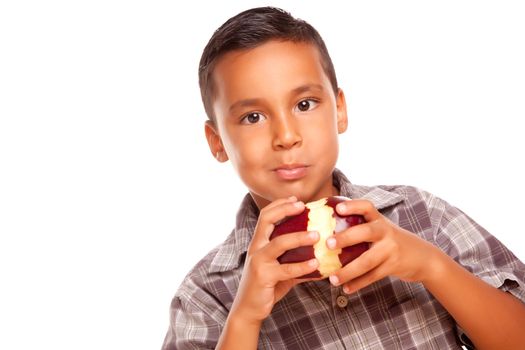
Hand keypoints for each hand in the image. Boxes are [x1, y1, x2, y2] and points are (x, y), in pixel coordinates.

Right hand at [229, 196, 320, 324]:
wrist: (249, 309)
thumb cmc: (266, 286)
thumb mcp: (280, 268)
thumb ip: (295, 259)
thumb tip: (321, 254)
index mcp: (258, 242)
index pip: (265, 216)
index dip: (279, 204)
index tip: (296, 200)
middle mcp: (256, 248)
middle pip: (267, 220)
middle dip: (285, 210)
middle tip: (303, 207)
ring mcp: (259, 261)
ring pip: (279, 243)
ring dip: (299, 237)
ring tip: (317, 235)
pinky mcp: (264, 276)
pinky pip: (287, 269)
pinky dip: (303, 266)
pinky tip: (317, 265)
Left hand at [326, 199, 441, 293]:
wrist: (424, 257)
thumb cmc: (392, 241)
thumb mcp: (382, 229)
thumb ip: (362, 227)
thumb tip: (326, 230)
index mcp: (380, 220)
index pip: (367, 207)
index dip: (353, 206)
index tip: (338, 209)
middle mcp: (386, 232)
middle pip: (366, 232)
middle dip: (346, 237)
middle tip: (328, 243)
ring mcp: (391, 250)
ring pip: (367, 261)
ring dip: (348, 271)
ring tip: (332, 279)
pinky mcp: (393, 266)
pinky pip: (373, 276)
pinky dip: (358, 283)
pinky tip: (346, 288)